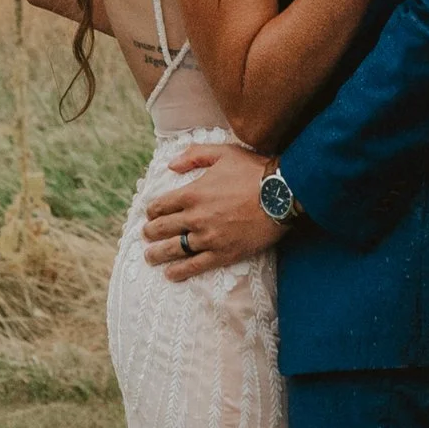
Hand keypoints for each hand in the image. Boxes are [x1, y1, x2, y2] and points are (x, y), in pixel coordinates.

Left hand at [143, 143, 284, 278]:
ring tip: (150, 257)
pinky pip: (194, 266)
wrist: (282, 195)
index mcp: (192, 193)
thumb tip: (171, 164)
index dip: (151, 211)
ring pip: (173, 249)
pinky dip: (179, 271)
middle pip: (162, 228)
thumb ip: (194, 155)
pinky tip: (170, 274)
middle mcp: (195, 217)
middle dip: (150, 233)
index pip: (160, 205)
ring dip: (157, 254)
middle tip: (146, 235)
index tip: (150, 214)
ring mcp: (208, 237)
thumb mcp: (223, 153)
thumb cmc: (254, 171)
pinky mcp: (222, 253)